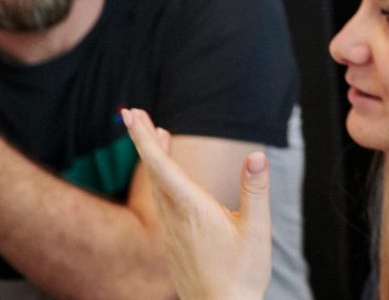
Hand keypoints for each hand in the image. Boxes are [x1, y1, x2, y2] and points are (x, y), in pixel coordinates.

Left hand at [121, 109, 270, 299]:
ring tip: (155, 134)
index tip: (132, 116)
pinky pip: (162, 203)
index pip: (163, 168)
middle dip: (143, 140)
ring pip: (157, 187)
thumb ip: (256, 192)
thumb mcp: (256, 231)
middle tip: (131, 113)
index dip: (145, 139)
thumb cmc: (242, 275)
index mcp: (194, 211)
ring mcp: (172, 232)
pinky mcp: (174, 242)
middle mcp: (176, 219)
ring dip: (153, 158)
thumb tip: (257, 156)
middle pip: (153, 172)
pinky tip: (168, 179)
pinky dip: (161, 180)